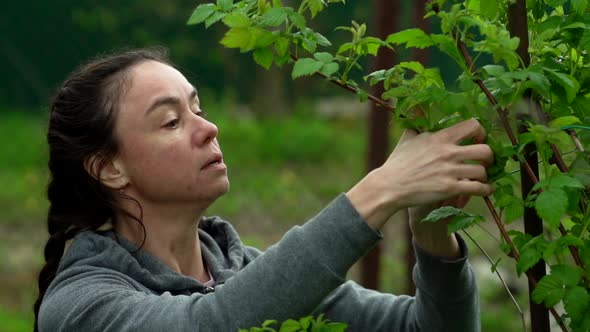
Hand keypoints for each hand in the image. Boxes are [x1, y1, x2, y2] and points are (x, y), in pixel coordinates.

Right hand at [346, 118, 493, 230]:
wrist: (389, 186)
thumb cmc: (397, 162)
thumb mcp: (408, 137)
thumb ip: (417, 120)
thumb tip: (416, 104)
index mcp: (440, 137)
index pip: (473, 126)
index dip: (481, 132)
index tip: (478, 140)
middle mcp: (448, 152)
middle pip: (485, 150)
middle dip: (489, 157)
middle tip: (485, 161)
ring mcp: (450, 171)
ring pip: (482, 171)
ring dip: (484, 176)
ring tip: (481, 178)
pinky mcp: (449, 188)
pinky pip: (477, 188)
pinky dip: (484, 190)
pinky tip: (482, 190)